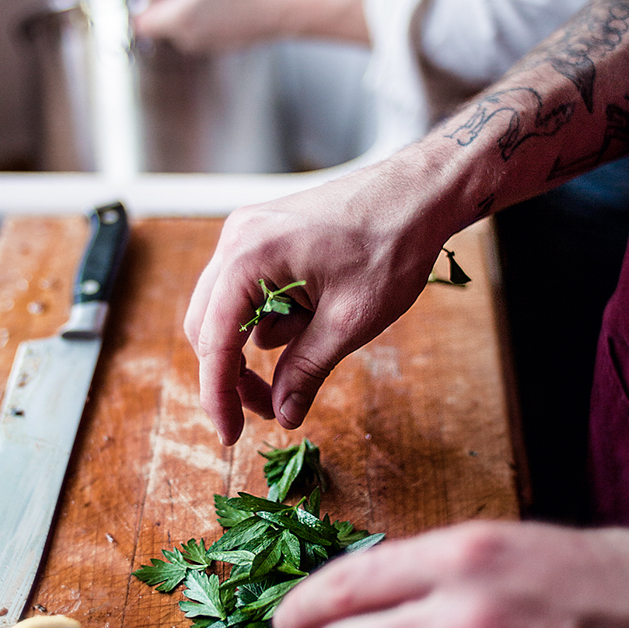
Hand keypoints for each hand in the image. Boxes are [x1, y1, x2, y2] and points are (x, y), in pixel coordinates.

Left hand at [132, 0, 288, 52]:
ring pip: (185, 23)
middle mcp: (190, 38)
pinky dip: (210, 12)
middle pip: (164, 20)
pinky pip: (205, 28)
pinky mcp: (224, 45)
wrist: (288, 7)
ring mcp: (208, 45)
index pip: (141, 22)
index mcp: (180, 19)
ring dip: (193, 3)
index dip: (145, 2)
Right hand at [183, 157, 453, 444]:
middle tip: (270, 407)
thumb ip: (305, 370)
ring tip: (317, 337)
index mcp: (248, 258)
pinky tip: (316, 311)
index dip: (219, 396)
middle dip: (234, 373)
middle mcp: (236, 241)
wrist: (421, 192)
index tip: (230, 435)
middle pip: (207, 326)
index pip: (214, 342)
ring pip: (229, 311)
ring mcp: (248, 235)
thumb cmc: (391, 245)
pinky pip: (250, 291)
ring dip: (262, 341)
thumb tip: (283, 414)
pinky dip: (275, 316)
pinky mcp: (264, 236)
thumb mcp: (349, 322)